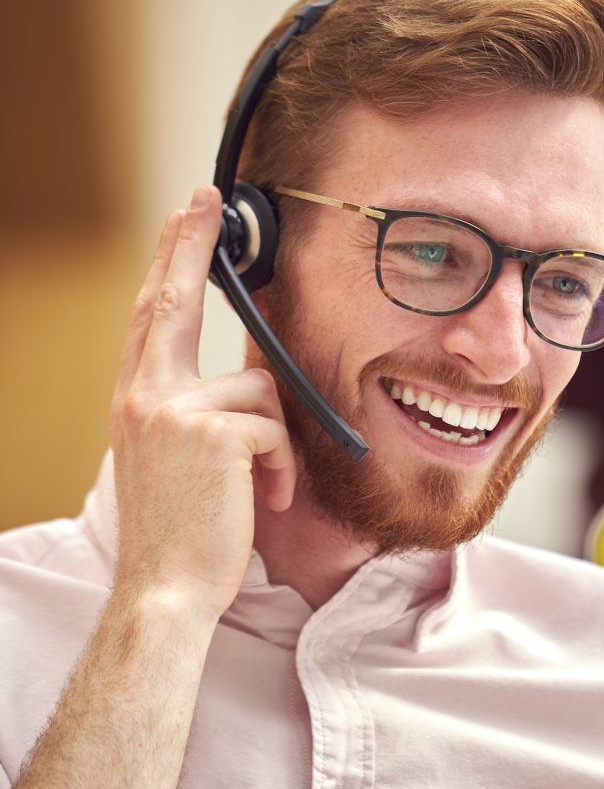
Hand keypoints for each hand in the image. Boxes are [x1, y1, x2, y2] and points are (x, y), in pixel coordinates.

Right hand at [109, 185, 295, 620]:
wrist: (165, 590)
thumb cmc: (180, 529)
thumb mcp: (174, 458)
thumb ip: (195, 409)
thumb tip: (246, 376)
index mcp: (135, 399)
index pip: (151, 316)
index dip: (168, 262)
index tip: (183, 219)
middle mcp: (145, 395)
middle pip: (175, 301)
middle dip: (192, 245)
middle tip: (206, 198)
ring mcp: (174, 411)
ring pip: (260, 390)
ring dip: (277, 442)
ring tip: (264, 486)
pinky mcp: (214, 434)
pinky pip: (276, 427)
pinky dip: (283, 467)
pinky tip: (268, 499)